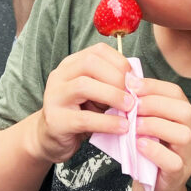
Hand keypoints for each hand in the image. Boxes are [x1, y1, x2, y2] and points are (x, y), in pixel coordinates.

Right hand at [32, 43, 132, 163]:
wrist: (52, 139)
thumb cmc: (79, 114)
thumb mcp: (96, 95)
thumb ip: (111, 85)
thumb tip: (138, 83)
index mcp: (71, 65)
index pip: (97, 51)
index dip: (120, 62)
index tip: (135, 79)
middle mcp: (60, 75)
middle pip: (89, 63)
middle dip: (116, 76)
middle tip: (134, 94)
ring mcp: (55, 97)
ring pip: (84, 86)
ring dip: (112, 95)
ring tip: (130, 107)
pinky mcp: (56, 121)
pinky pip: (84, 118)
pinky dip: (107, 122)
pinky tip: (122, 126)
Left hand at [127, 77, 190, 190]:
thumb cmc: (149, 155)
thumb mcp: (147, 127)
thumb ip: (143, 108)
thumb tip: (127, 83)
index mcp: (187, 119)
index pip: (177, 93)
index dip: (154, 86)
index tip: (131, 85)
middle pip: (184, 110)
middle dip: (155, 103)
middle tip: (132, 106)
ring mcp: (190, 157)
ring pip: (183, 134)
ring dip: (154, 125)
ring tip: (134, 125)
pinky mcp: (180, 176)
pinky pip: (173, 161)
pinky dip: (155, 150)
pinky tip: (139, 145)